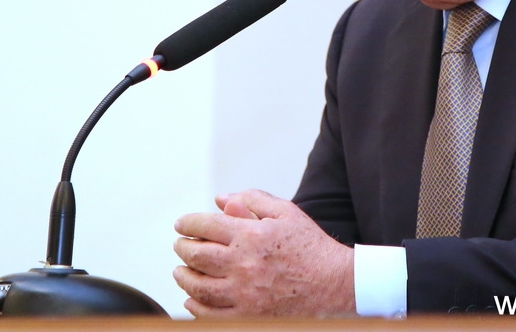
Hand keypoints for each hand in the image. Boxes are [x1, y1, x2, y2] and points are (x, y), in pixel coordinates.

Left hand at [172, 189, 355, 316]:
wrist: (334, 284)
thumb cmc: (311, 246)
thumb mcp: (285, 212)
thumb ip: (252, 200)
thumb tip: (222, 199)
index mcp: (250, 235)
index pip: (205, 226)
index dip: (188, 223)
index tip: (182, 224)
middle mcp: (242, 264)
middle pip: (196, 255)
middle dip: (183, 247)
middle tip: (180, 245)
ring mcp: (243, 293)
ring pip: (198, 286)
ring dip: (184, 276)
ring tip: (181, 270)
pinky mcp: (248, 316)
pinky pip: (210, 314)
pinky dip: (195, 305)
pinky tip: (193, 298)